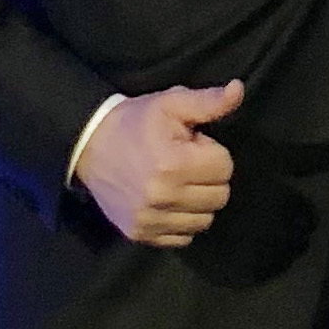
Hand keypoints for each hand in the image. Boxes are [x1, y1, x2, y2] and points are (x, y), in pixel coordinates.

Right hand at [79, 81, 244, 245]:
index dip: (211, 151)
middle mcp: (164, 197)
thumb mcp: (171, 103)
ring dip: (198, 201)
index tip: (190, 144)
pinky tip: (169, 202)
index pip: (225, 167)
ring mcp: (151, 219)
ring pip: (204, 221)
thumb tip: (238, 90)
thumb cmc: (135, 122)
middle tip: (185, 162)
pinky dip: (182, 221)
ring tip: (177, 182)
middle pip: (220, 196)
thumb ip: (208, 101)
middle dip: (209, 177)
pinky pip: (182, 238)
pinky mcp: (141, 234)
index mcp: (174, 163)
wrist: (90, 146)